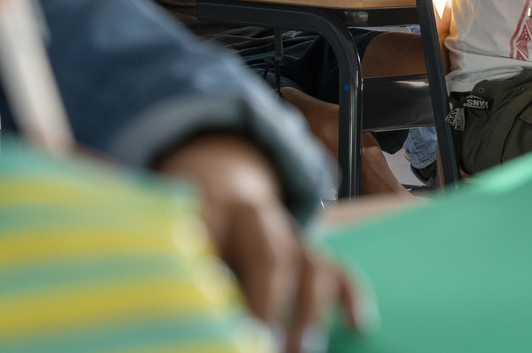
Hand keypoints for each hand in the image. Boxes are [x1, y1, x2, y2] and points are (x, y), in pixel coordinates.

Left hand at [157, 136, 373, 352]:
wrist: (219, 195)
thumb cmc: (190, 232)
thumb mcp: (173, 238)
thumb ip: (179, 266)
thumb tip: (178, 309)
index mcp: (217, 209)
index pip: (218, 242)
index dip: (221, 285)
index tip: (222, 324)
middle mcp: (262, 218)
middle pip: (273, 257)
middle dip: (269, 306)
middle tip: (261, 344)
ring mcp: (293, 235)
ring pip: (312, 265)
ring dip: (309, 312)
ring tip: (300, 351)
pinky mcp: (314, 254)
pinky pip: (341, 270)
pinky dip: (352, 297)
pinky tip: (358, 326)